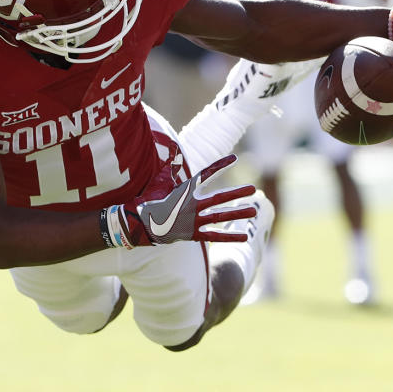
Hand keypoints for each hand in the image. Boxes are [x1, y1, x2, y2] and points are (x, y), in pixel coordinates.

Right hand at [102, 154, 257, 247]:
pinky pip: (214, 235)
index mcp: (185, 190)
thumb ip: (170, 169)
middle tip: (253, 189)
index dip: (220, 165)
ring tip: (254, 210)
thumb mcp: (159, 182)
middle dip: (236, 193)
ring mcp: (192, 220)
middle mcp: (191, 204)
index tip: (234, 158)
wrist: (137, 224)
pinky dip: (229, 236)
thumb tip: (174, 154)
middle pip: (219, 198)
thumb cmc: (148, 201)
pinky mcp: (192, 234)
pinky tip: (244, 237)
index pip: (206, 174)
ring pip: (219, 216)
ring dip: (237, 213)